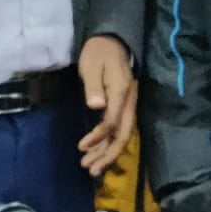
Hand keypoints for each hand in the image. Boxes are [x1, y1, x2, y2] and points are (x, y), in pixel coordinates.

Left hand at [75, 35, 137, 176]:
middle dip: (108, 154)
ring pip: (122, 135)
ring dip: (107, 152)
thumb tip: (96, 106)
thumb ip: (94, 87)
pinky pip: (119, 129)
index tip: (82, 146)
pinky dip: (108, 142)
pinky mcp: (123, 106)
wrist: (112, 41)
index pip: (112, 121)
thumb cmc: (98, 52)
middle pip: (123, 135)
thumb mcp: (91, 66)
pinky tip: (98, 152)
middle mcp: (129, 102)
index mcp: (121, 92)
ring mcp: (128, 105)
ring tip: (90, 167)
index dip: (98, 136)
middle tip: (90, 169)